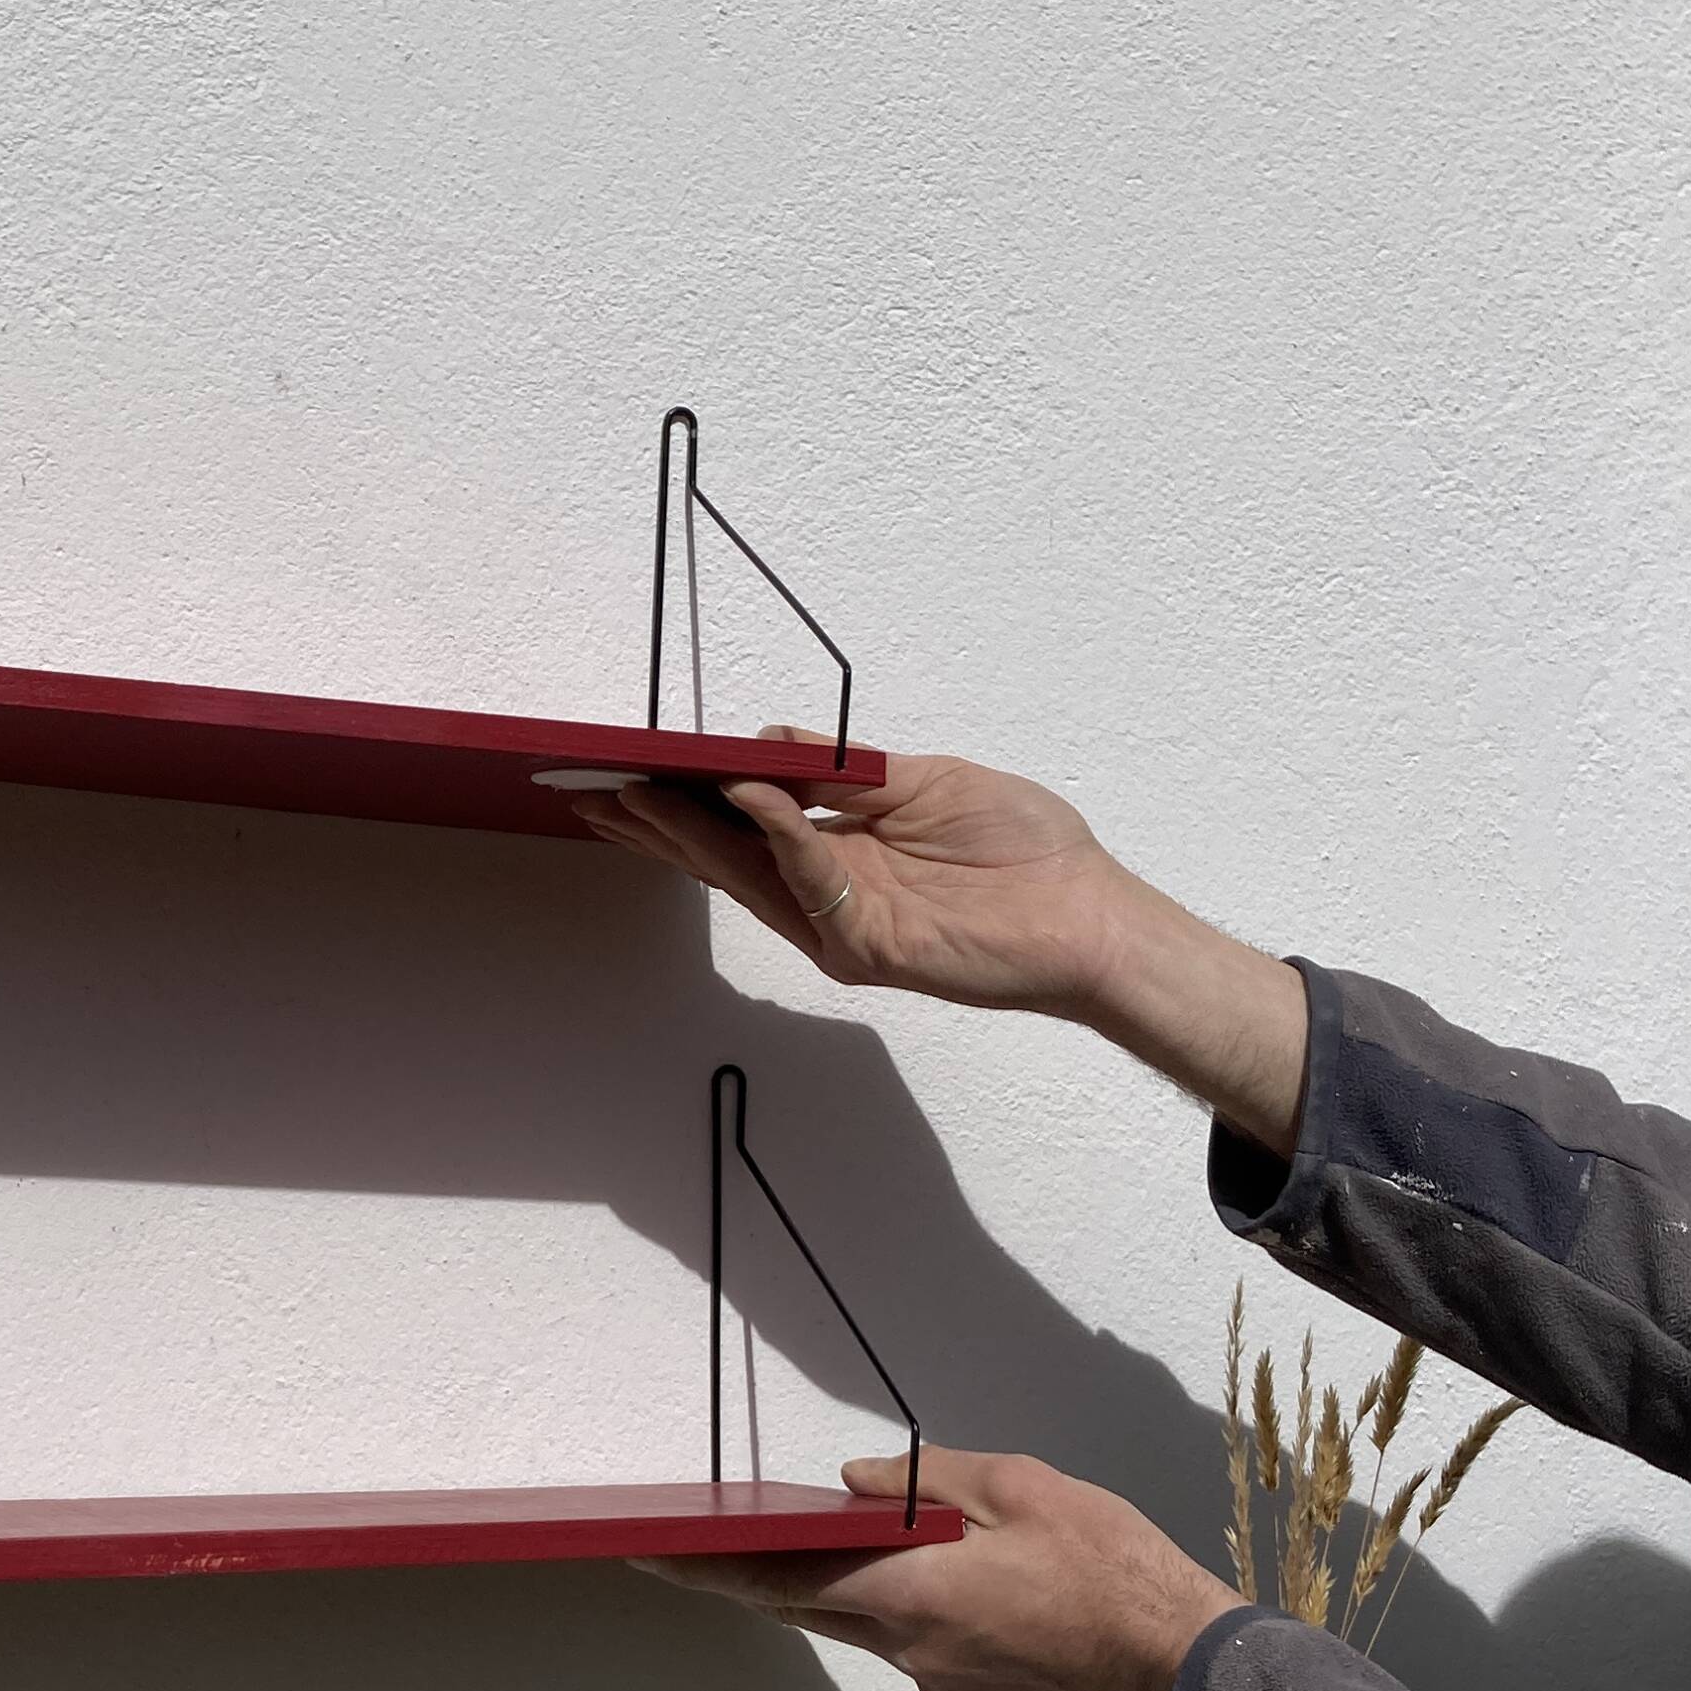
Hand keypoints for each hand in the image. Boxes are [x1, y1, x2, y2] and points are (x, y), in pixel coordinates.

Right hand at [576, 738, 1309, 1157]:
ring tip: (636, 795)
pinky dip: (777, 837)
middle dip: (661, 818)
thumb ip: (843, 769)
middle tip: (599, 786)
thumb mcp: (926, 780)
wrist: (1091, 912)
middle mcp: (828, 887)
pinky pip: (810, 882)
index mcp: (840, 844)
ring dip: (691, 832)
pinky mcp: (868, 947)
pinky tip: (746, 796)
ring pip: (748, 873)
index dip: (690, 791)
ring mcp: (843, 921)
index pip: (744, 817)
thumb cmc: (1025, 849)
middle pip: (725, 851)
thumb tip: (765, 742)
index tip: (638, 764)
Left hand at [644, 1448, 1231, 1690]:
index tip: (651, 1557)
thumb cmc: (1108, 1567)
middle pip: (805, 1608)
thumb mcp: (1018, 1488)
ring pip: (853, 1624)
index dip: (708, 1569)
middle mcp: (908, 1649)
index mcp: (910, 1595)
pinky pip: (901, 1637)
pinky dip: (879, 1601)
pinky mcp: (970, 1688)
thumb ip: (925, 1480)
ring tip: (793, 1538)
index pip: (780, 1580)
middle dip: (750, 1575)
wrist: (1178, 1662)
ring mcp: (938, 1678)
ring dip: (820, 1585)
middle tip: (695, 1543)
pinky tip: (898, 1566)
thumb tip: (851, 1480)